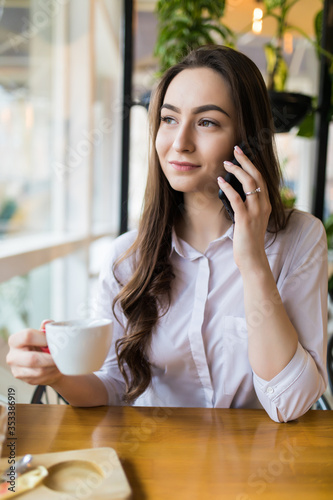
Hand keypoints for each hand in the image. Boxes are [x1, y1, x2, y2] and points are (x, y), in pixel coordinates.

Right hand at [6, 320, 62, 385]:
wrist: (42, 362)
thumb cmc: (42, 345)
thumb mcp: (43, 334)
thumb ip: (46, 328)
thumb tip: (47, 323)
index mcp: (15, 340)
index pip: (27, 336)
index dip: (43, 338)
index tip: (54, 340)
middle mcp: (12, 356)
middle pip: (32, 359)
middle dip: (50, 358)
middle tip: (60, 355)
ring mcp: (17, 370)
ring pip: (39, 371)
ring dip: (53, 367)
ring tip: (60, 362)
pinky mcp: (25, 380)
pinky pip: (41, 378)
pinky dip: (52, 373)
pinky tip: (56, 368)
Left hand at [217, 145, 270, 271]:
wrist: (252, 258)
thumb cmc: (248, 240)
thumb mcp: (250, 219)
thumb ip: (246, 206)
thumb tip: (233, 193)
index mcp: (265, 204)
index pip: (260, 179)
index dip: (251, 165)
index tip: (242, 154)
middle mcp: (263, 205)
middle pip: (256, 176)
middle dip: (245, 161)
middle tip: (235, 149)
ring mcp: (255, 212)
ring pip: (249, 184)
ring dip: (236, 171)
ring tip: (226, 164)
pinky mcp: (245, 219)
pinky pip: (237, 198)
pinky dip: (228, 188)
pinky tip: (220, 181)